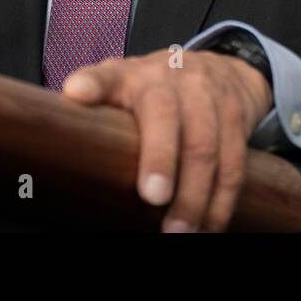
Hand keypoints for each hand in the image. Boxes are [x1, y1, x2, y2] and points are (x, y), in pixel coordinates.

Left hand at [62, 48, 273, 231]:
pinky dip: (222, 200)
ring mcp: (206, 94)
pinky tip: (210, 226)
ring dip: (195, 196)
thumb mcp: (122, 86)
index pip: (106, 76)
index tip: (77, 94)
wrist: (221, 69)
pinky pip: (234, 162)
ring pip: (206, 146)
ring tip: (180, 231)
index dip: (92, 84)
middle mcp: (170, 78)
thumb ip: (95, 103)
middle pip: (165, 117)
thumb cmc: (156, 90)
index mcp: (130, 76)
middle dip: (161, 158)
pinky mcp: (236, 114)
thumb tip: (63, 126)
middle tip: (152, 197)